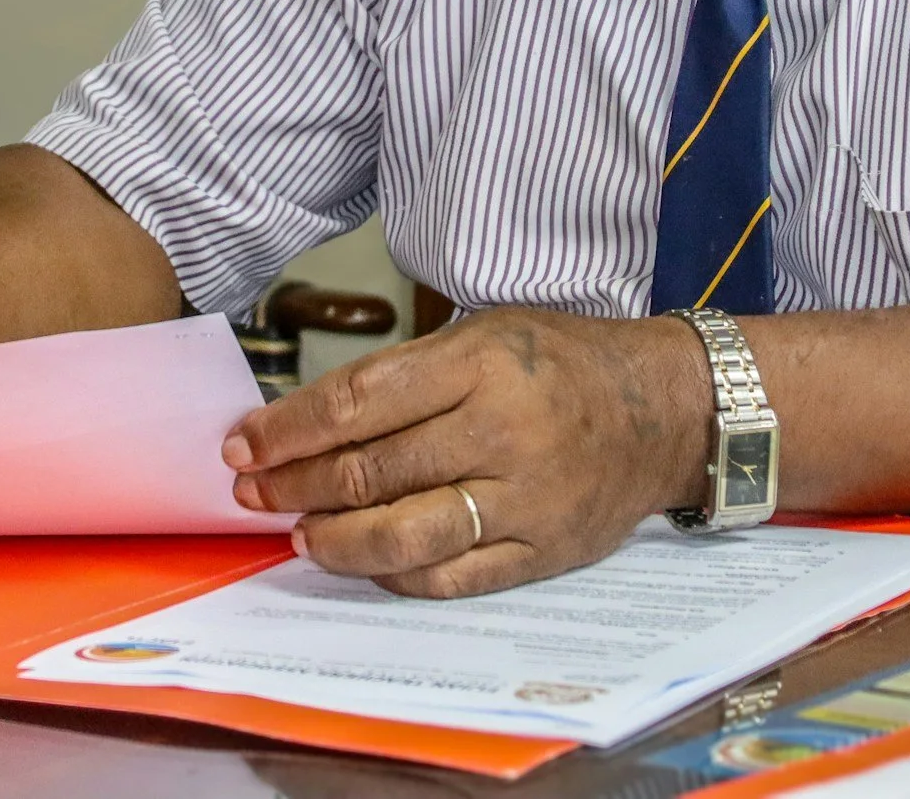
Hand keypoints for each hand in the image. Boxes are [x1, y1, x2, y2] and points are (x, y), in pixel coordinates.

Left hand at [221, 308, 710, 597]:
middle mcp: (502, 432)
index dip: (288, 430)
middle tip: (253, 490)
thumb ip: (407, 373)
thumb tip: (310, 420)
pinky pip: (450, 577)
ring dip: (334, 540)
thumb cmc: (564, 362)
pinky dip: (395, 575)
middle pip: (369, 472)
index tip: (244, 444)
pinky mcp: (542, 551)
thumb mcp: (488, 331)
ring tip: (298, 531)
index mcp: (482, 363)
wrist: (665, 409)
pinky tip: (364, 562)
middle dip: (295, 485)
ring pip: (402, 535)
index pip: (358, 403)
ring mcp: (524, 498)